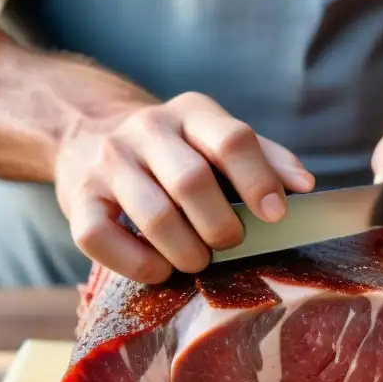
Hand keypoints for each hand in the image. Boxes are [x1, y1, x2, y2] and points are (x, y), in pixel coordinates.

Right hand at [55, 91, 313, 282]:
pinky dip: (137, 264)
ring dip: (185, 252)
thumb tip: (305, 187)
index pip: (231, 140)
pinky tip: (159, 268)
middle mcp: (147, 129)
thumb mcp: (217, 141)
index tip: (276, 216)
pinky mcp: (77, 197)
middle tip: (229, 245)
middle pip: (192, 182)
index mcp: (192, 113)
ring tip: (197, 262)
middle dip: (221, 227)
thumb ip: (264, 159)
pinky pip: (101, 238)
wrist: (88, 133)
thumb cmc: (175, 153)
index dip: (259, 181)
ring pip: (153, 215)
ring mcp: (108, 162)